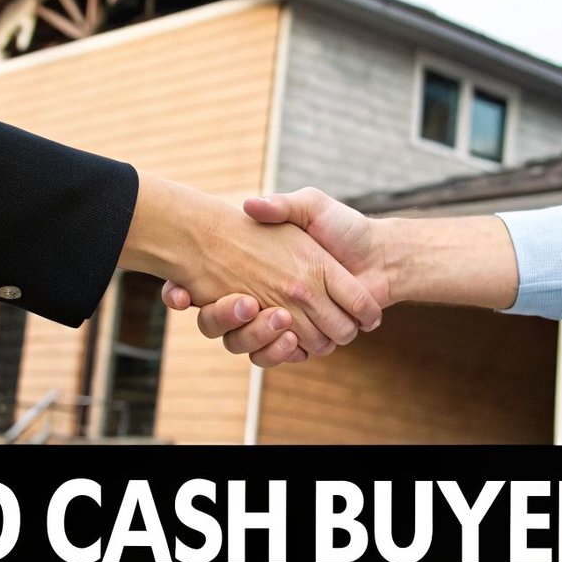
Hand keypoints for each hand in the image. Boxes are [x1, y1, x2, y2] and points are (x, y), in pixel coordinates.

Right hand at [119, 178, 379, 356]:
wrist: (381, 256)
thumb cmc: (344, 228)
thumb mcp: (310, 206)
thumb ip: (281, 205)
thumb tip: (248, 205)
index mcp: (255, 269)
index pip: (203, 286)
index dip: (182, 292)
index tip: (179, 292)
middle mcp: (261, 298)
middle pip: (217, 323)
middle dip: (220, 318)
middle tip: (242, 302)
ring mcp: (281, 322)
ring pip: (245, 343)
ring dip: (254, 336)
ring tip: (275, 318)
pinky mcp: (301, 340)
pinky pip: (276, 356)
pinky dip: (279, 353)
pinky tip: (291, 339)